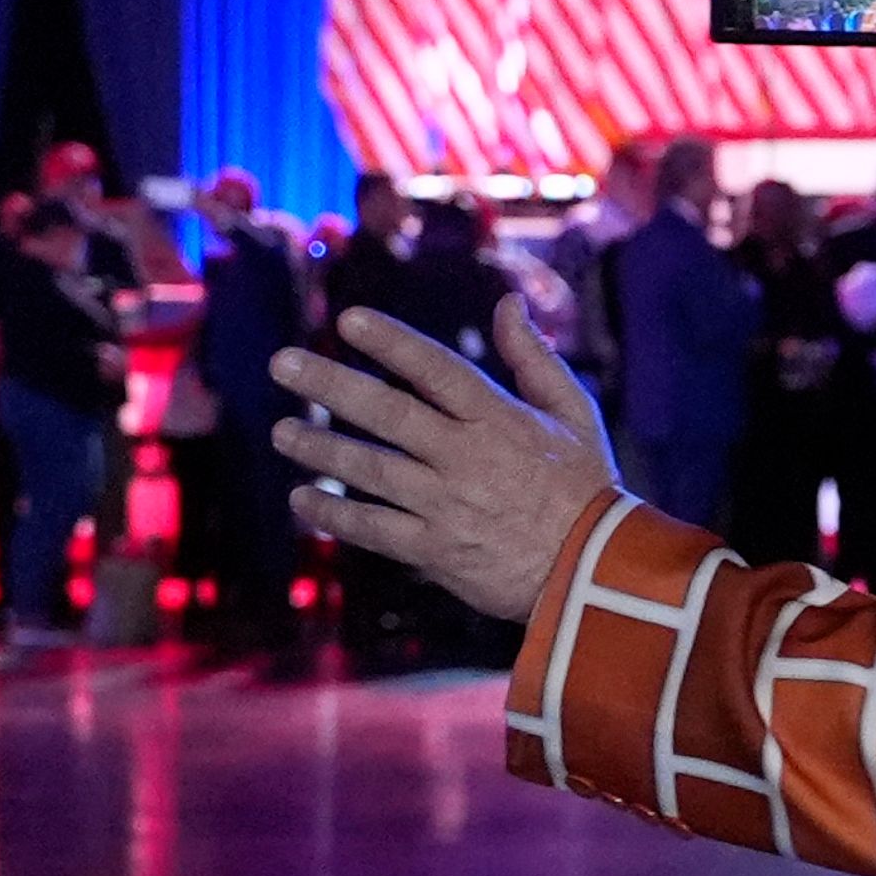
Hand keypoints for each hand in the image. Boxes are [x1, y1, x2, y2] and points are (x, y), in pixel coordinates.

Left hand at [275, 293, 623, 620]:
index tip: (348, 320)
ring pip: (371, 469)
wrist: (593, 573)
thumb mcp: (574, 412)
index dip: (392, 343)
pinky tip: (303, 499)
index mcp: (499, 418)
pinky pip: (374, 528)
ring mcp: (446, 504)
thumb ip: (535, 357)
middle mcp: (465, 456)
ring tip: (282, 433)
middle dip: (331, 386)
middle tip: (282, 365)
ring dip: (320, 449)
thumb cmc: (586, 486)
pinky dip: (335, 514)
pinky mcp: (435, 550)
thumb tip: (507, 303)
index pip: (436, 369)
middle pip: (388, 413)